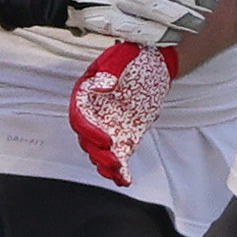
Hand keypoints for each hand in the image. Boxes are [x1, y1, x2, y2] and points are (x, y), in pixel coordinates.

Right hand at [67, 40, 177, 188]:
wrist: (156, 64)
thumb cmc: (135, 57)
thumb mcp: (121, 56)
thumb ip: (109, 70)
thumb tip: (101, 85)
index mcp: (86, 95)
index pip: (80, 118)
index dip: (89, 131)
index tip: (105, 139)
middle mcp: (95, 113)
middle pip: (87, 139)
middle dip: (98, 153)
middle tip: (113, 160)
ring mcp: (109, 126)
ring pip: (99, 151)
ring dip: (106, 164)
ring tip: (118, 172)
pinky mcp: (124, 135)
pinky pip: (118, 155)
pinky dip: (120, 169)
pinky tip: (125, 179)